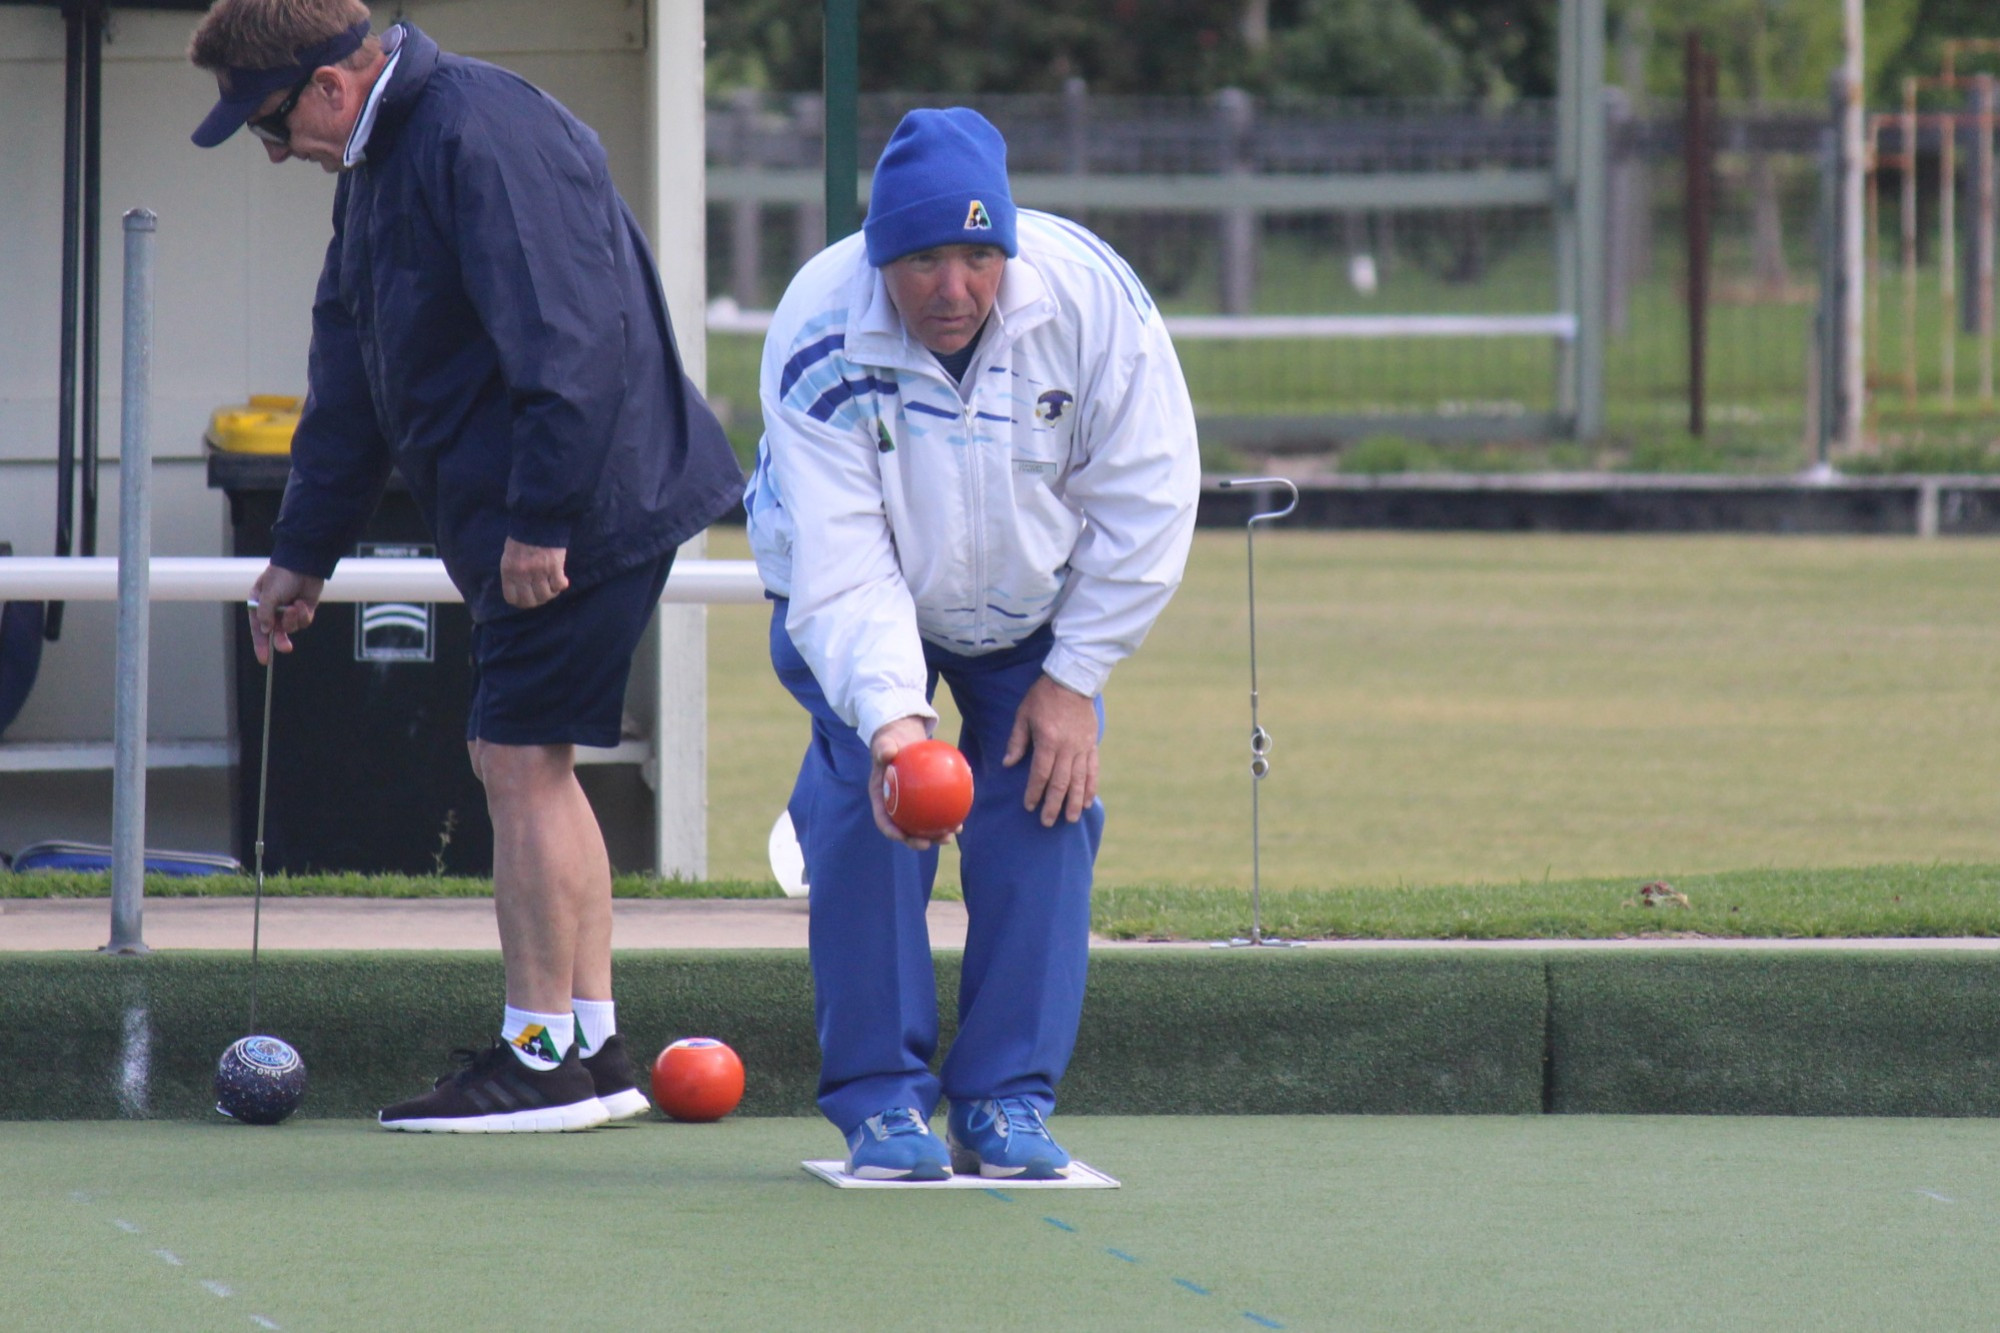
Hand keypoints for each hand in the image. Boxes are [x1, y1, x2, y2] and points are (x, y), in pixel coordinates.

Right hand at [248, 564, 324, 664]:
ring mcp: (289, 610)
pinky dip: (303, 615)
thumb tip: (266, 630)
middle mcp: (273, 609)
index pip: (258, 628)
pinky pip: (303, 622)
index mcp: (259, 604)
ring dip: (293, 620)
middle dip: (280, 640)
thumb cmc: (282, 575)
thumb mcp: (269, 594)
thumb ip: (266, 613)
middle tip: (286, 648)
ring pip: (291, 628)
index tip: (264, 659)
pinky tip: (302, 603)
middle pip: (275, 633)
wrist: (305, 564)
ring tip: (295, 606)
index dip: (260, 645)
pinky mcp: (304, 610)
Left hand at [501, 538, 568, 608]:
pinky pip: (559, 585)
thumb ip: (513, 573)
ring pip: (546, 595)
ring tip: (553, 586)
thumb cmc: (523, 536)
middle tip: (542, 594)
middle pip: (530, 600)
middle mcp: (522, 573)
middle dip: (537, 600)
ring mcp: (539, 571)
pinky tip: (562, 580)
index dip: (521, 602)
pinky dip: (561, 585)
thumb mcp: (509, 555)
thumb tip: (520, 590)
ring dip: (551, 593)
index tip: (528, 598)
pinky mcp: (554, 566)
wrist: (538, 519)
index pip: (512, 598)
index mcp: (508, 570)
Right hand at [868, 715, 944, 848]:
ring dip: (935, 835)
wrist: (902, 739)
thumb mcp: (885, 743)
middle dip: (915, 841)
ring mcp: (910, 805)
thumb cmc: (891, 742)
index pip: (883, 819)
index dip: (891, 830)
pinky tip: (961, 821)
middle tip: (928, 843)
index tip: (901, 836)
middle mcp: (895, 806)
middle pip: (904, 829)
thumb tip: (887, 752)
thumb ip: (884, 748)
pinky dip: (947, 817)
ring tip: (949, 837)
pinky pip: (936, 812)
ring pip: (922, 826)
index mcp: (881, 798)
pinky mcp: (924, 801)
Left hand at [1004, 674, 1098, 826]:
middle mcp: (1067, 748)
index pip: (1041, 774)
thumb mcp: (1023, 714)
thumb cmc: (1043, 696)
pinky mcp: (1092, 745)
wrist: (1073, 680)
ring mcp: (1082, 747)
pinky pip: (1093, 770)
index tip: (1029, 806)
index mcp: (1048, 740)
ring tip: (1070, 819)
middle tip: (1048, 822)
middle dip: (1054, 805)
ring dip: (1074, 802)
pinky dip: (1090, 787)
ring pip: (1079, 780)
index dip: (1034, 792)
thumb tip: (1007, 764)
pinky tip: (1087, 802)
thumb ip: (1017, 741)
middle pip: (1061, 782)